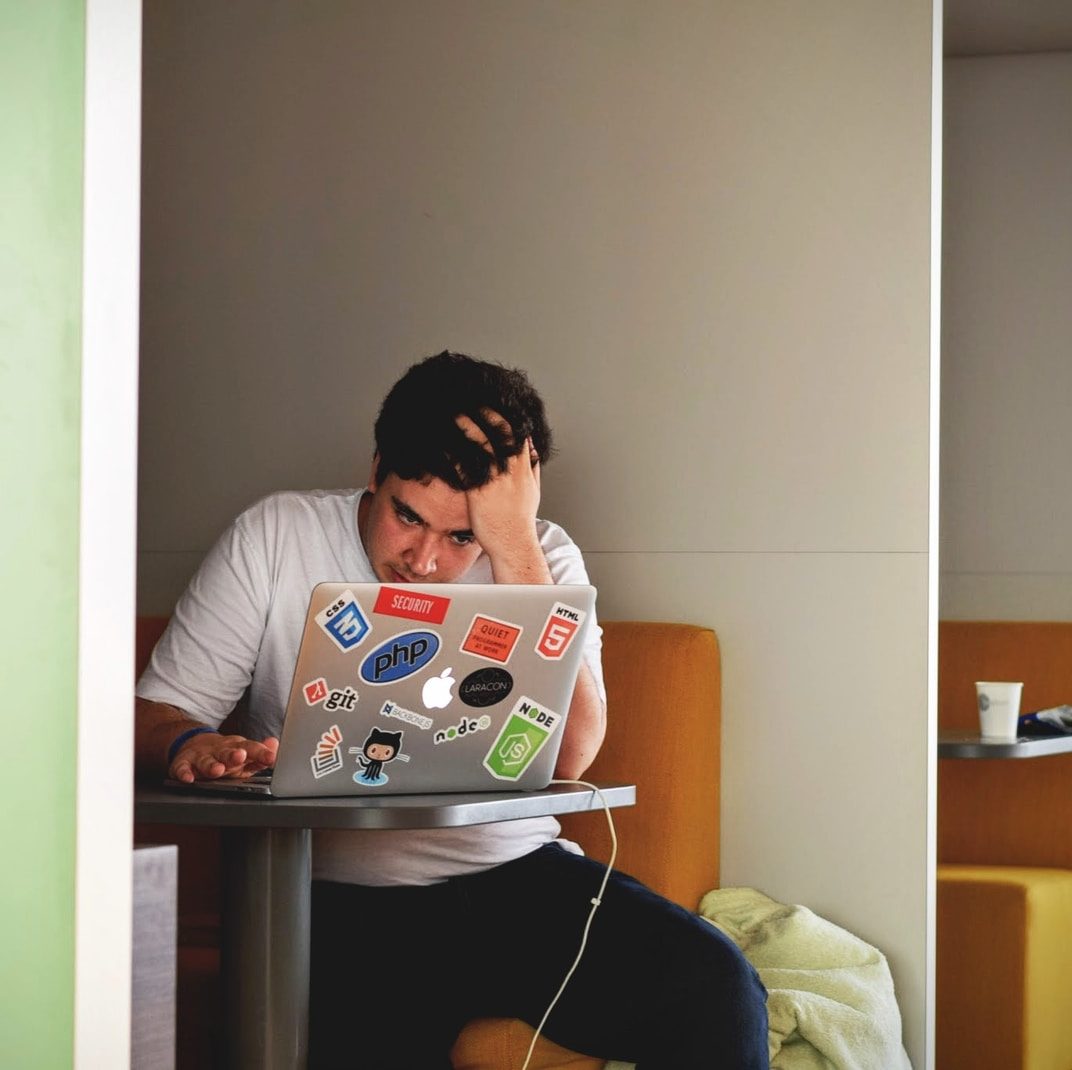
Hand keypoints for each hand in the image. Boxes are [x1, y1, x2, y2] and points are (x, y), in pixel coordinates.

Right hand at [169, 732, 278, 782]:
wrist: (194, 745)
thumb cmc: (225, 754)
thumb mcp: (244, 754)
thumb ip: (260, 754)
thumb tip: (276, 745)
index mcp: (237, 748)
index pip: (251, 749)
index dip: (261, 753)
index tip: (271, 758)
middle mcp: (220, 750)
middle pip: (228, 752)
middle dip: (234, 755)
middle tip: (241, 756)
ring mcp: (201, 756)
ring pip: (206, 761)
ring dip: (211, 765)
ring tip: (217, 770)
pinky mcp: (183, 763)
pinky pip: (182, 768)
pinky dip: (184, 773)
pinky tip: (188, 778)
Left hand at [455, 410, 541, 559]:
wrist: (513, 544)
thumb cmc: (520, 521)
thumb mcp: (533, 491)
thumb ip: (532, 468)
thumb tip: (532, 450)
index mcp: (524, 468)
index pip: (516, 432)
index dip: (503, 415)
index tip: (491, 403)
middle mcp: (511, 470)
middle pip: (499, 431)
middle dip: (485, 412)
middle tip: (469, 399)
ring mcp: (495, 480)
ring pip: (482, 443)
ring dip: (467, 425)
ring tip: (453, 412)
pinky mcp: (479, 492)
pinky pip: (466, 465)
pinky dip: (455, 451)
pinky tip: (443, 442)